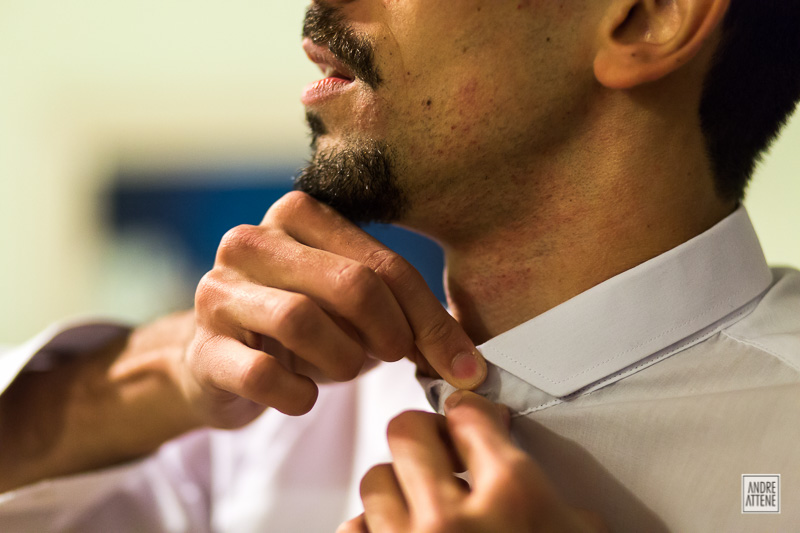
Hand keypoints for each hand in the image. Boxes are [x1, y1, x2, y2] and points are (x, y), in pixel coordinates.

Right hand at [181, 192, 486, 427]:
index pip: (383, 264)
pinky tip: (303, 396)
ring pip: (301, 320)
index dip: (430, 320)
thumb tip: (467, 362)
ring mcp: (219, 291)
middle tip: (396, 359)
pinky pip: (262, 374)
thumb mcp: (354, 310)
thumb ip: (405, 317)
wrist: (216, 361)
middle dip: (389, 333)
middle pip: (349, 284)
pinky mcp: (201, 347)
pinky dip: (297, 395)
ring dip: (341, 360)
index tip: (463, 366)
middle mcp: (252, 241)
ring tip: (344, 369)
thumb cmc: (298, 329)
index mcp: (299, 215)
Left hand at [340, 391, 606, 532]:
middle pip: (408, 429)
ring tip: (420, 508)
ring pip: (375, 479)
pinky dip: (373, 531)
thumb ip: (551, 488)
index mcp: (513, 494)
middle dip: (423, 437)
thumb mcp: (578, 530)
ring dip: (397, 489)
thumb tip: (526, 453)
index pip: (469, 413)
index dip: (468, 415)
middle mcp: (454, 517)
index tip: (465, 420)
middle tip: (437, 455)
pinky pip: (353, 529)